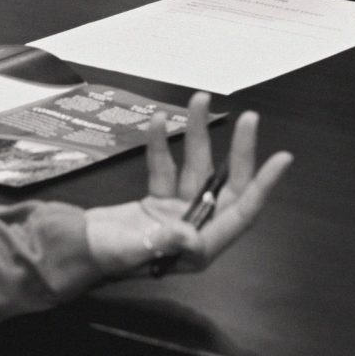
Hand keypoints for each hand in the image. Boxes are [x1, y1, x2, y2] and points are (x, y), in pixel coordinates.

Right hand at [85, 92, 292, 277]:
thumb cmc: (101, 257)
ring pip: (196, 168)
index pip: (241, 213)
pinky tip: (156, 120)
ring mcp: (176, 213)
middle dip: (239, 151)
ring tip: (198, 99)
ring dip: (196, 135)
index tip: (283, 158)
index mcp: (199, 248)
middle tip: (250, 117)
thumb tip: (191, 233)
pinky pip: (166, 169)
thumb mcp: (130, 252)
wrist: (71, 252)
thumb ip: (162, 242)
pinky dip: (160, 146)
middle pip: (226, 185)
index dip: (263, 186)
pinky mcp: (157, 202)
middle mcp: (195, 229)